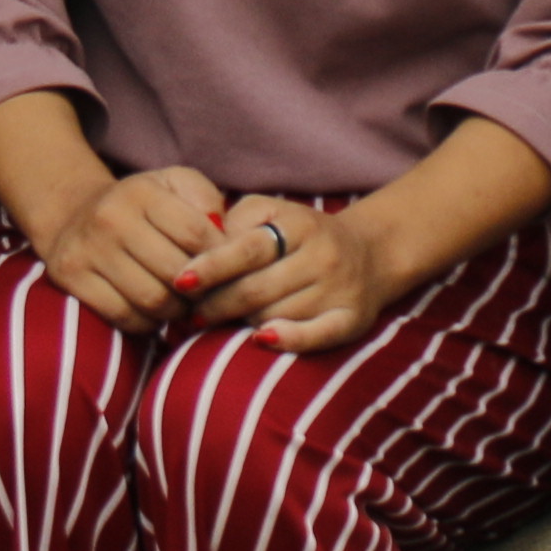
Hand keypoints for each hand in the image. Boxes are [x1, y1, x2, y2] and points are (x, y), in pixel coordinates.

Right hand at [34, 168, 225, 335]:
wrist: (75, 214)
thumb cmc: (141, 204)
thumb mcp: (174, 185)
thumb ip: (206, 200)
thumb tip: (224, 237)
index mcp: (142, 191)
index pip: (195, 234)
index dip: (218, 256)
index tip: (222, 265)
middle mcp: (111, 217)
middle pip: (175, 272)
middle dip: (199, 289)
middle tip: (205, 292)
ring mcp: (88, 249)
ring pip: (152, 300)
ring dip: (176, 310)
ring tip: (181, 302)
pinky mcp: (71, 277)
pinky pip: (124, 317)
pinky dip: (147, 322)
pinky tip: (153, 311)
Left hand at [187, 192, 403, 354]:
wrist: (369, 252)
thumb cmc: (301, 234)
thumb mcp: (271, 210)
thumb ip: (235, 220)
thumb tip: (203, 249)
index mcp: (298, 225)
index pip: (246, 249)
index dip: (211, 267)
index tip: (181, 282)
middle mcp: (322, 256)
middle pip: (256, 289)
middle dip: (217, 304)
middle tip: (193, 312)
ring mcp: (338, 289)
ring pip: (276, 314)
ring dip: (243, 321)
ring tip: (227, 319)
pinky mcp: (352, 319)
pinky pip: (317, 335)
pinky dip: (289, 340)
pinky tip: (261, 339)